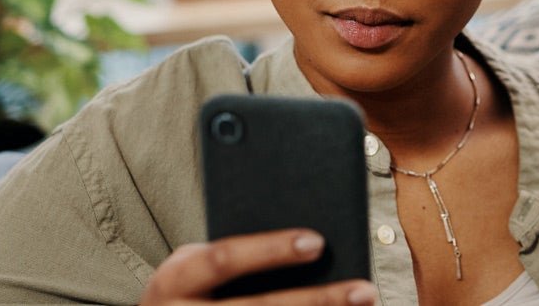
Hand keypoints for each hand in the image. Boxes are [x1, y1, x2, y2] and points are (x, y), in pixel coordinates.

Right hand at [141, 228, 376, 304]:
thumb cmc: (190, 290)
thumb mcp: (194, 269)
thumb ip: (233, 255)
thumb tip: (310, 239)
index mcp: (173, 280)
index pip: (224, 259)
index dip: (269, 250)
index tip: (317, 242)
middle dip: (317, 299)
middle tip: (364, 289)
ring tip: (365, 303)